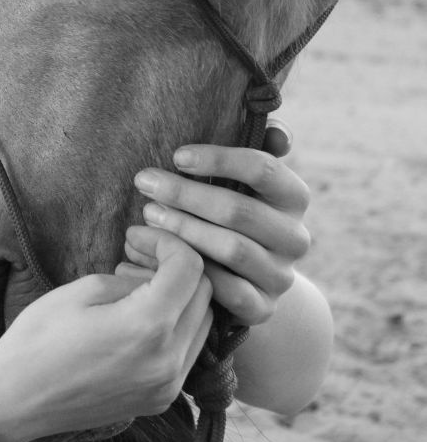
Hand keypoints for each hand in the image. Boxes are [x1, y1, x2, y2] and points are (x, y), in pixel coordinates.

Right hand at [0, 231, 211, 441]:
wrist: (15, 400)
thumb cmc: (39, 338)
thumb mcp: (85, 290)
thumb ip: (134, 278)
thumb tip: (159, 274)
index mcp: (148, 327)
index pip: (190, 268)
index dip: (167, 241)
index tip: (137, 236)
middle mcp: (168, 361)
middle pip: (204, 295)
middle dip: (177, 266)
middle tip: (137, 254)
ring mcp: (167, 386)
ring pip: (202, 323)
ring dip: (180, 296)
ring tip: (136, 285)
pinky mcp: (160, 400)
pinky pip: (188, 352)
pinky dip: (175, 326)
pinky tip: (139, 316)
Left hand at [126, 123, 310, 326]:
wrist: (243, 275)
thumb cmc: (233, 209)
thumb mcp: (244, 177)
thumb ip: (261, 145)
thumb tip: (279, 134)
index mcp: (294, 197)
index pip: (263, 169)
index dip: (219, 159)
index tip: (177, 156)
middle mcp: (295, 237)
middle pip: (238, 210)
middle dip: (185, 194)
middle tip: (146, 183)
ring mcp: (281, 275)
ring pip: (231, 249)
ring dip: (184, 229)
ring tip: (148, 214)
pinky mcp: (263, 308)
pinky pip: (228, 292)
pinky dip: (195, 272)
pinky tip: (163, 254)